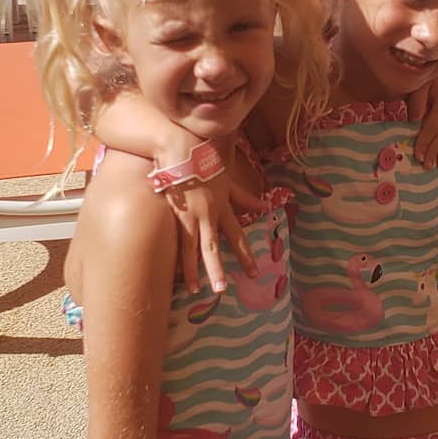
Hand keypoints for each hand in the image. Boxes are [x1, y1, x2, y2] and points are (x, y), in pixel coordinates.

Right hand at [150, 127, 265, 291]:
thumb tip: (263, 207)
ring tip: (195, 290)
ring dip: (195, 270)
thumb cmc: (204, 160)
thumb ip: (243, 197)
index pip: (237, 236)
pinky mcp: (174, 213)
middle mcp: (209, 214)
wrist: (181, 147)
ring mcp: (190, 215)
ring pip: (194, 248)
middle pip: (214, 247)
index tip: (254, 273)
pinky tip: (175, 271)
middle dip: (218, 269)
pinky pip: (177, 239)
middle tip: (223, 290)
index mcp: (223, 207)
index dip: (245, 254)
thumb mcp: (228, 179)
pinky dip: (177, 256)